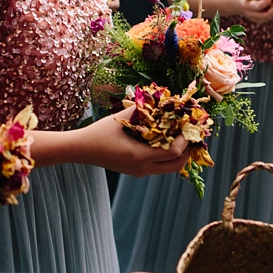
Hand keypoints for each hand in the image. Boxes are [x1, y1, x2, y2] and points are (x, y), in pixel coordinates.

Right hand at [76, 106, 192, 177]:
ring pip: (168, 168)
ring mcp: (139, 172)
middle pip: (176, 166)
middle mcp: (142, 168)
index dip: (184, 141)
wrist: (82, 150)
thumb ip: (141, 109)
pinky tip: (166, 141)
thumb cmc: (99, 132)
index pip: (173, 153)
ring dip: (178, 154)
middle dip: (187, 152)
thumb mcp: (120, 117)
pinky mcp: (136, 171)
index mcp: (139, 156)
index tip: (186, 127)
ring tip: (180, 137)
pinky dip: (167, 156)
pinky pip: (159, 166)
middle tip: (190, 135)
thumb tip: (161, 100)